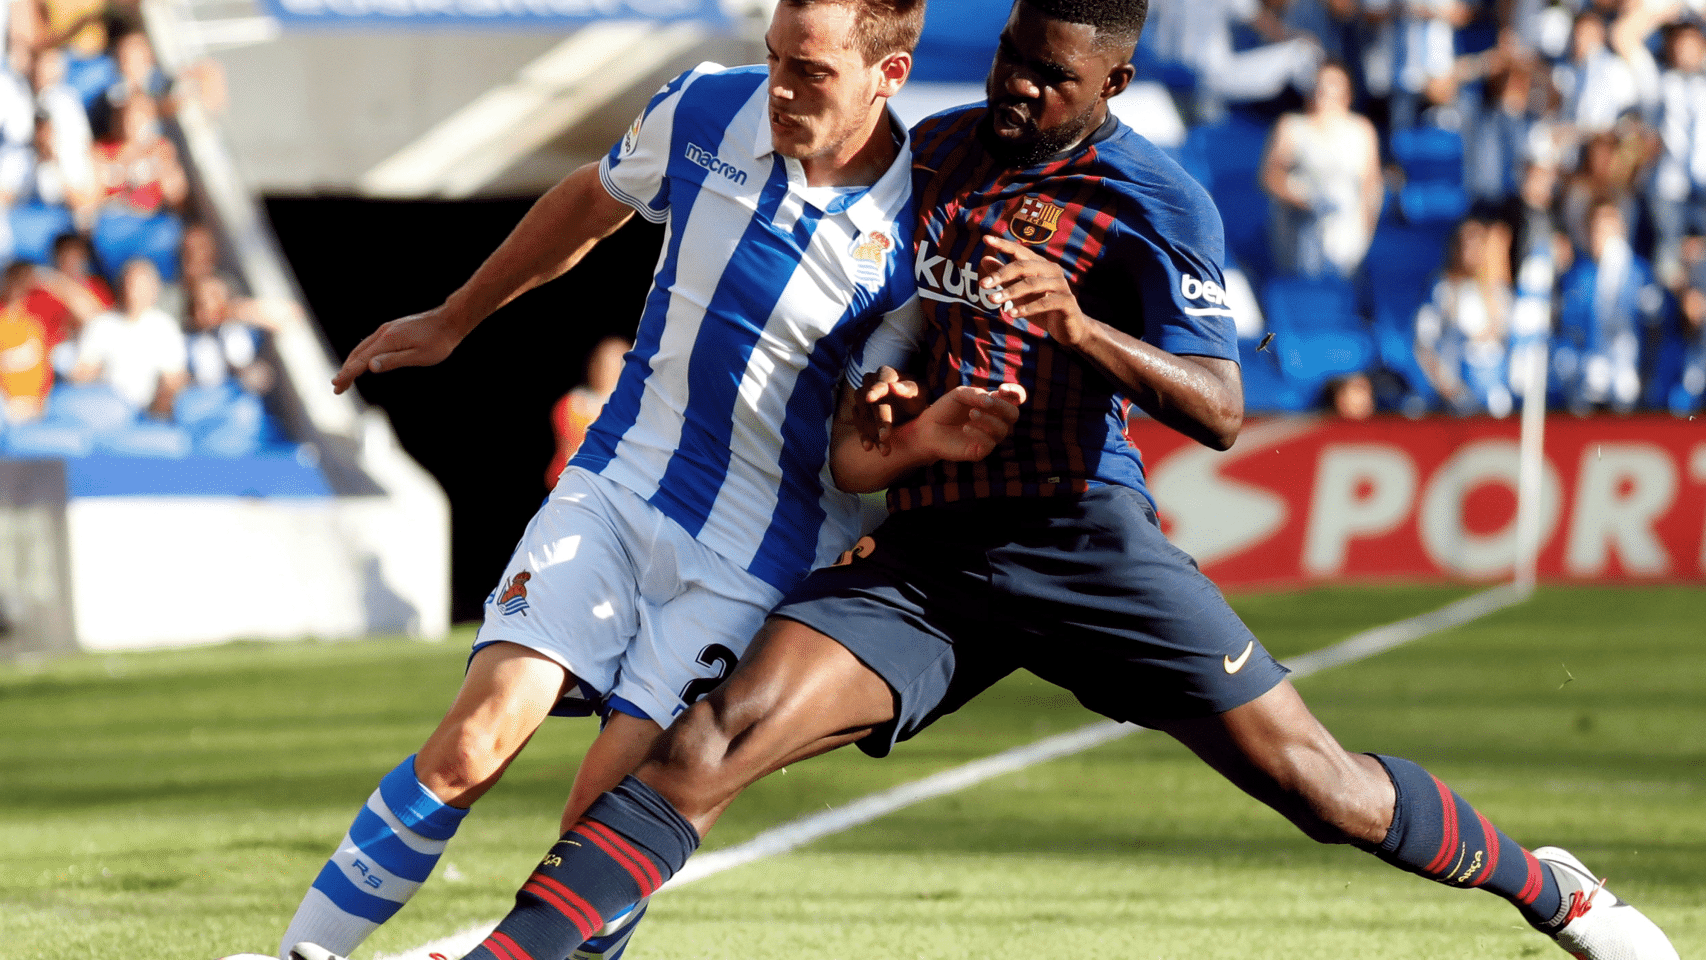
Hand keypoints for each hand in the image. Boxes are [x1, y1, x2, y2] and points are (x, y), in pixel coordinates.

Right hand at [331, 306, 466, 394]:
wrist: (450, 321)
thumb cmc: (438, 342)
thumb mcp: (418, 356)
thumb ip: (393, 361)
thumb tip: (369, 367)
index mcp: (388, 340)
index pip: (361, 360)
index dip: (348, 374)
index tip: (337, 386)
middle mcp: (383, 332)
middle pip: (357, 353)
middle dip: (346, 370)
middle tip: (337, 387)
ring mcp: (387, 329)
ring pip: (363, 348)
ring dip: (352, 362)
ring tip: (345, 377)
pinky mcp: (392, 329)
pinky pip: (371, 343)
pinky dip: (362, 355)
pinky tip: (363, 362)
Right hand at [854, 365, 929, 452]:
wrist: (911, 408)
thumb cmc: (918, 397)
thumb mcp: (919, 393)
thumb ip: (908, 389)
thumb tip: (893, 386)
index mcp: (885, 374)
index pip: (879, 383)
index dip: (875, 390)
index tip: (870, 398)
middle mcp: (869, 382)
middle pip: (869, 402)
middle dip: (878, 420)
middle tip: (885, 436)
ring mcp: (862, 397)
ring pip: (862, 414)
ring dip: (871, 432)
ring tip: (884, 448)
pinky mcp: (859, 412)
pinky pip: (858, 424)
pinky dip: (864, 436)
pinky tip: (869, 446)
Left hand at [893, 383, 1026, 462]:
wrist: (927, 429)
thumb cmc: (945, 409)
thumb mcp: (960, 395)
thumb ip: (976, 394)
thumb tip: (991, 401)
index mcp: (993, 405)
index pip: (1016, 399)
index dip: (1016, 393)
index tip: (1002, 389)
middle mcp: (995, 421)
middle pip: (1013, 414)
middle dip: (1002, 406)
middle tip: (985, 402)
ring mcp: (989, 437)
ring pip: (1003, 430)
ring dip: (988, 419)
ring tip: (971, 413)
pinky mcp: (980, 451)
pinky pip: (989, 444)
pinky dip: (979, 433)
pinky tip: (965, 428)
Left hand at [978, 234, 1092, 348]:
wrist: (1069, 329)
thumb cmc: (1042, 309)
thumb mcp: (1019, 293)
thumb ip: (1004, 277)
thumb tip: (984, 259)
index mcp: (1041, 264)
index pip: (1020, 250)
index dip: (1004, 244)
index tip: (985, 239)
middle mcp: (1052, 270)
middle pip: (1024, 266)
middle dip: (1001, 274)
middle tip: (982, 284)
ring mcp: (1061, 285)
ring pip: (1033, 284)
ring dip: (1010, 292)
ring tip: (992, 300)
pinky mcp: (1067, 301)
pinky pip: (1044, 303)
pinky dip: (1027, 308)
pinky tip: (1011, 314)